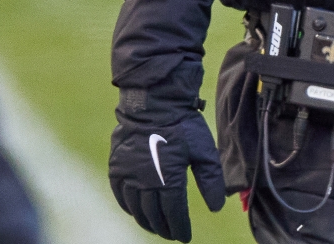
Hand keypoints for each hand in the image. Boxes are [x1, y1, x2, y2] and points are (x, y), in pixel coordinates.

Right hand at [109, 67, 224, 241]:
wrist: (155, 102)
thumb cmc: (183, 125)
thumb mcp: (204, 151)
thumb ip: (211, 180)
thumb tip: (217, 207)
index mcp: (168, 179)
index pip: (174, 213)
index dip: (179, 228)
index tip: (184, 237)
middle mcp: (145, 181)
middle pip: (153, 215)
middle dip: (164, 228)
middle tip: (171, 234)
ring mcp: (128, 174)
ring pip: (136, 208)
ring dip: (146, 221)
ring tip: (156, 227)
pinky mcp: (117, 166)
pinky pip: (120, 194)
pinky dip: (128, 207)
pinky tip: (135, 211)